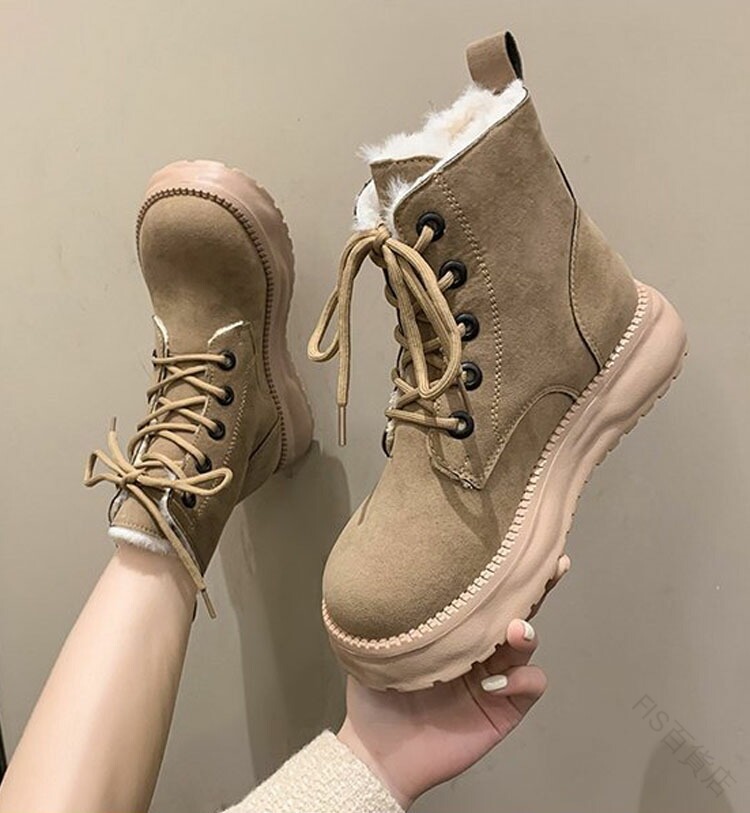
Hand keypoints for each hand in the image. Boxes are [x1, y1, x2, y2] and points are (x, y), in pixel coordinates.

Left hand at [337, 555, 569, 809]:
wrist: (377, 752)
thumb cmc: (375, 695)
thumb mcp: (375, 642)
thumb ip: (385, 607)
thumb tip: (381, 561)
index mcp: (453, 627)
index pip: (483, 592)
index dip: (502, 567)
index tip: (518, 538)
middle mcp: (479, 646)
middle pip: (517, 608)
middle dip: (537, 585)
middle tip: (550, 566)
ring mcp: (495, 676)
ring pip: (526, 644)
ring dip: (527, 632)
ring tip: (515, 630)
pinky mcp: (504, 709)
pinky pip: (530, 687)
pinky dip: (522, 680)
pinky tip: (494, 682)